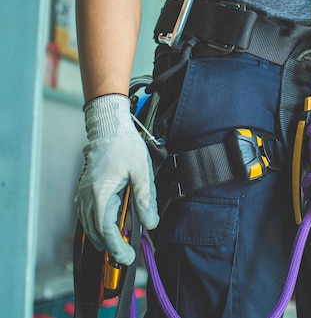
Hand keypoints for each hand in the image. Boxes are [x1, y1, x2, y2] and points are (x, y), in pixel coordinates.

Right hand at [76, 94, 158, 264]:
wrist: (109, 128)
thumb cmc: (125, 147)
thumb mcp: (142, 171)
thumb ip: (145, 198)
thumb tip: (151, 224)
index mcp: (100, 194)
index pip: (106, 230)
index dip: (116, 248)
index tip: (127, 258)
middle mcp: (87, 197)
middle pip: (95, 232)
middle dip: (111, 246)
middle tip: (128, 254)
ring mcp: (83, 194)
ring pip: (89, 226)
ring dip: (104, 238)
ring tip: (122, 244)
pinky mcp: (85, 191)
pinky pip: (88, 216)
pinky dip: (98, 226)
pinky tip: (112, 228)